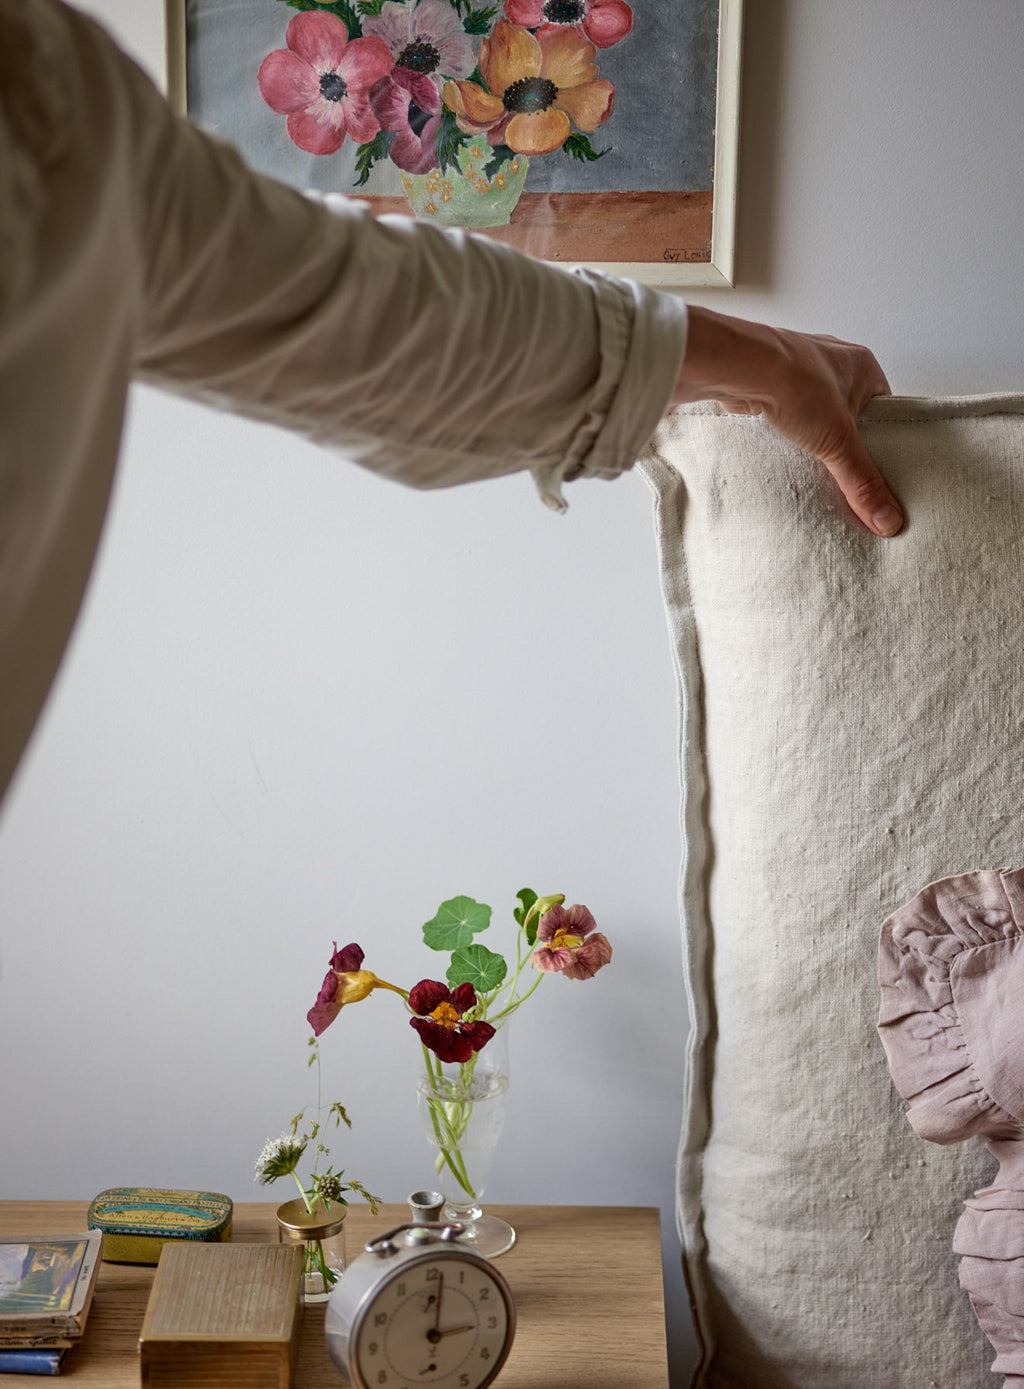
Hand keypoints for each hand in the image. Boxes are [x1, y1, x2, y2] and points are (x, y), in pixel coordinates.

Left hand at [672, 306, 902, 536]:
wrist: (740, 367)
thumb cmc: (795, 382)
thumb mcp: (839, 441)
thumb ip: (862, 481)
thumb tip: (887, 516)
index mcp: (864, 366)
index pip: (884, 409)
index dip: (880, 439)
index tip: (876, 467)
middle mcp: (834, 361)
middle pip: (848, 412)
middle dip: (842, 440)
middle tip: (841, 469)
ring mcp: (800, 368)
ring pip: (816, 411)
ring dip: (813, 434)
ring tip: (811, 460)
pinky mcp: (771, 380)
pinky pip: (787, 410)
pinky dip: (786, 428)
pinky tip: (783, 447)